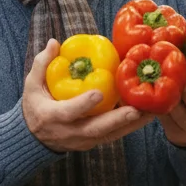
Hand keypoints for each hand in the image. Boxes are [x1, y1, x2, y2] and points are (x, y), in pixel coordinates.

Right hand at [23, 39, 153, 152]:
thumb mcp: (32, 86)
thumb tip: (55, 42)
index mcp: (52, 116)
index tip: (98, 93)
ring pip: (111, 135)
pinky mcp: (94, 142)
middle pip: (96, 128)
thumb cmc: (35, 107)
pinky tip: (148, 115)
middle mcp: (70, 132)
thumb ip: (42, 64)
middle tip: (137, 109)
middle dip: (118, 119)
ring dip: (132, 124)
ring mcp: (84, 140)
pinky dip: (131, 126)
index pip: (69, 112)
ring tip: (153, 111)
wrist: (34, 139)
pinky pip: (115, 135)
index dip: (83, 104)